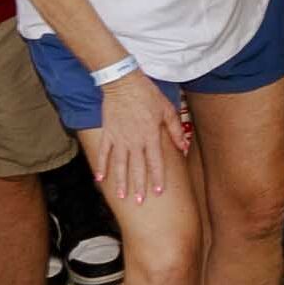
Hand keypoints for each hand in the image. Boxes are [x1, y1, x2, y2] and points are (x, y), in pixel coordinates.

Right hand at [95, 71, 180, 213]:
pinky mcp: (108, 134)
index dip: (157, 178)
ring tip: (121, 196)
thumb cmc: (148, 95)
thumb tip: (184, 146)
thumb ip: (175, 130)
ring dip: (120, 181)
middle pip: (137, 168)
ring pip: (120, 165)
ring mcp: (119, 139)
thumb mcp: (167, 110)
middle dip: (139, 186)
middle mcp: (135, 141)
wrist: (123, 83)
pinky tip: (100, 179)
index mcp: (151, 136)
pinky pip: (104, 153)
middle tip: (139, 201)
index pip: (155, 162)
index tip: (158, 192)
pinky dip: (101, 166)